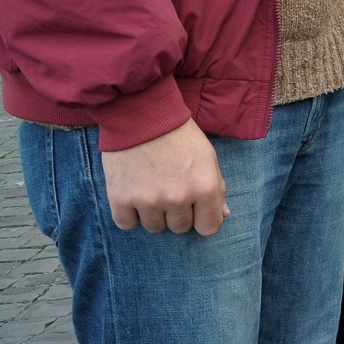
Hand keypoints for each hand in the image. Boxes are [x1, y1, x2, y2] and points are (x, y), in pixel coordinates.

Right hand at [103, 120, 227, 234]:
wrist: (141, 115)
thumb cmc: (179, 135)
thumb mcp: (207, 157)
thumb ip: (217, 188)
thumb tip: (223, 214)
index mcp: (204, 188)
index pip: (209, 228)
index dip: (203, 220)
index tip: (196, 210)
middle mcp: (177, 198)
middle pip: (180, 228)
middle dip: (177, 213)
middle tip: (170, 189)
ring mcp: (147, 200)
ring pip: (154, 228)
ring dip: (153, 213)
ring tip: (151, 188)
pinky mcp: (120, 199)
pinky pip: (127, 224)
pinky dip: (129, 214)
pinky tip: (133, 194)